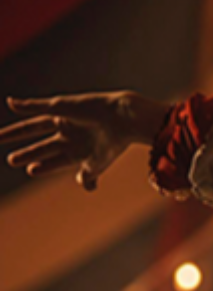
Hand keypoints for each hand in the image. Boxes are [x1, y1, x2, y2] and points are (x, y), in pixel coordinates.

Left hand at [0, 91, 169, 190]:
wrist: (122, 120)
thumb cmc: (113, 144)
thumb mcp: (97, 164)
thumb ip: (87, 176)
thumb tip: (87, 187)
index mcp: (79, 152)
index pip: (54, 161)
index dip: (42, 166)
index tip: (30, 170)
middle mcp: (69, 136)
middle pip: (42, 146)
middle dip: (27, 153)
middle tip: (11, 160)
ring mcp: (63, 120)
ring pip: (35, 126)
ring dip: (16, 133)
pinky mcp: (60, 106)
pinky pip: (38, 106)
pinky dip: (24, 105)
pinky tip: (11, 103)